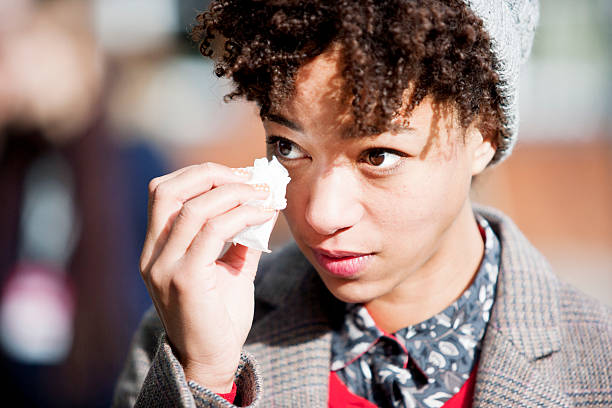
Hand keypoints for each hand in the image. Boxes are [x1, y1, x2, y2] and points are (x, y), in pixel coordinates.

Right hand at [139, 162, 274, 392]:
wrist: (212, 361)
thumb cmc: (219, 315)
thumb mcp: (231, 268)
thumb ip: (241, 236)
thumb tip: (264, 202)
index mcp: (157, 248)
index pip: (164, 192)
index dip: (201, 175)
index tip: (240, 175)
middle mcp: (153, 254)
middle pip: (166, 190)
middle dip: (210, 175)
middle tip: (249, 178)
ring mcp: (163, 267)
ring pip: (192, 208)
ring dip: (234, 193)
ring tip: (263, 194)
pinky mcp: (184, 279)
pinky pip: (212, 232)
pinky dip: (241, 215)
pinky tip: (264, 214)